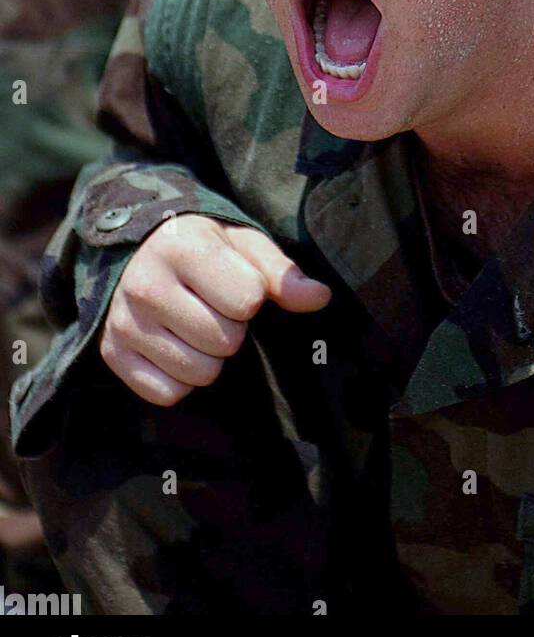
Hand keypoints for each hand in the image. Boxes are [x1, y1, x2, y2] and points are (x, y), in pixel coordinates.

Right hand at [99, 215, 330, 406]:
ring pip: (200, 372)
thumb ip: (281, 271)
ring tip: (196, 324)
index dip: (251, 296)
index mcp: (182, 247)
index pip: (247, 299)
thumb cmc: (201, 246)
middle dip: (232, 327)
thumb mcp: (242, 243)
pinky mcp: (111, 355)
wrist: (134, 250)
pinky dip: (181, 378)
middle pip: (225, 340)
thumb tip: (320, 298)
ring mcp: (124, 323)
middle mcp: (145, 285)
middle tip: (214, 305)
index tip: (236, 282)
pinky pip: (168, 393)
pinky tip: (176, 346)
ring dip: (209, 355)